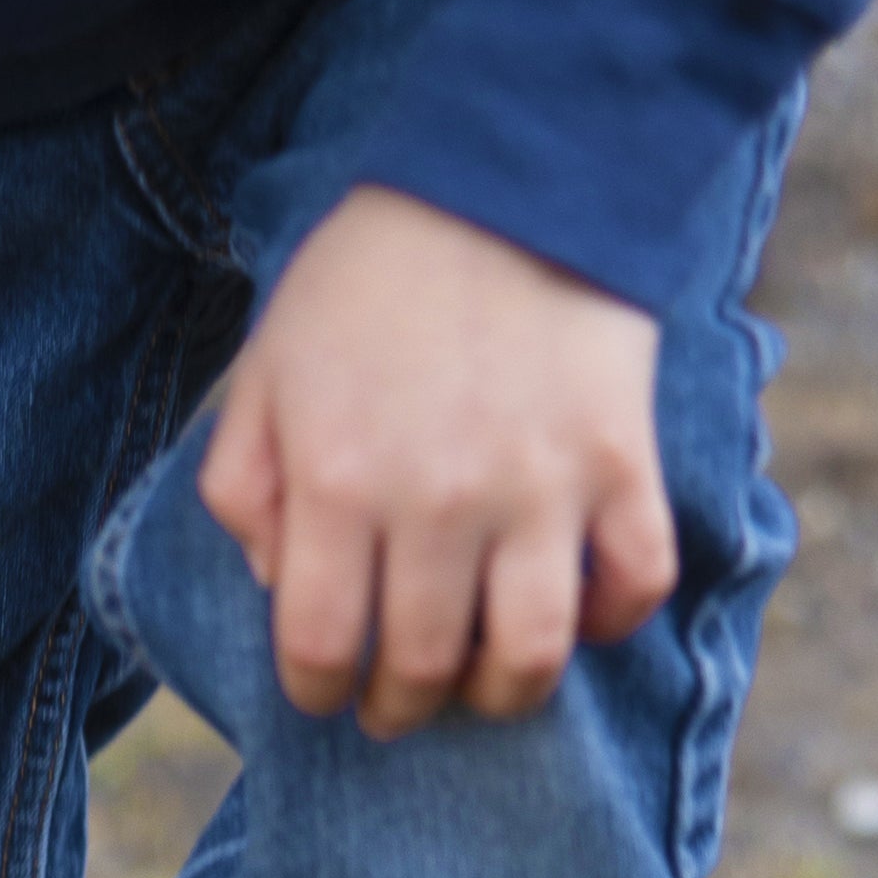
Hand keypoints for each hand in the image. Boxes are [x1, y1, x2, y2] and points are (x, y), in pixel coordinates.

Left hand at [199, 185, 678, 740]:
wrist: (505, 171)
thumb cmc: (367, 282)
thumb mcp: (264, 375)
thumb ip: (244, 489)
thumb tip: (276, 588)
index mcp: (335, 481)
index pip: (317, 645)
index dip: (315, 691)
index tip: (325, 689)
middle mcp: (435, 499)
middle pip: (420, 666)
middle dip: (398, 706)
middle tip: (396, 699)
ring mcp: (537, 485)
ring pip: (529, 653)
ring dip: (502, 694)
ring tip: (482, 683)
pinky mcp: (621, 460)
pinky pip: (634, 583)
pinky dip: (611, 619)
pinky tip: (578, 610)